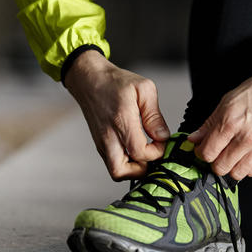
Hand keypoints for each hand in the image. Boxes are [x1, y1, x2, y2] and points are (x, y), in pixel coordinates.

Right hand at [64, 50, 169, 180]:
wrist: (89, 80)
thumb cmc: (114, 82)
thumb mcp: (144, 89)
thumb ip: (154, 115)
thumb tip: (162, 137)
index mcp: (121, 121)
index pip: (139, 153)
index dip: (155, 152)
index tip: (160, 141)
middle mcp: (108, 136)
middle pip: (121, 172)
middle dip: (141, 170)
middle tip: (151, 155)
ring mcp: (101, 142)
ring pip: (115, 172)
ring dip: (132, 169)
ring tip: (143, 154)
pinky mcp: (99, 144)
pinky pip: (112, 164)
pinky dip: (125, 163)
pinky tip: (133, 149)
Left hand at [188, 68, 251, 179]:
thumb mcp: (227, 101)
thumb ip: (209, 123)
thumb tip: (194, 138)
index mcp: (230, 124)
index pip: (207, 153)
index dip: (201, 153)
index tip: (202, 149)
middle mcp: (245, 138)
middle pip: (220, 167)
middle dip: (213, 162)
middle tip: (215, 153)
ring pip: (237, 174)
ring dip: (230, 167)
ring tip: (230, 156)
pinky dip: (246, 168)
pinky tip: (244, 157)